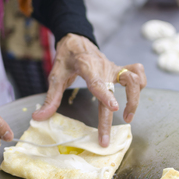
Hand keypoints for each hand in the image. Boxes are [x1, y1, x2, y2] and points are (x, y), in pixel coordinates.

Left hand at [32, 34, 146, 146]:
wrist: (76, 40)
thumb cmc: (66, 58)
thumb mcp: (55, 76)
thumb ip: (50, 98)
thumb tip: (38, 118)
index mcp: (86, 66)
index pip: (97, 82)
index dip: (106, 94)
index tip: (114, 108)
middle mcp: (103, 67)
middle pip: (114, 90)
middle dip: (113, 115)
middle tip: (107, 138)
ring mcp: (113, 68)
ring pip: (133, 79)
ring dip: (134, 98)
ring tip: (127, 117)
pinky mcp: (119, 70)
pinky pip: (136, 73)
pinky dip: (141, 83)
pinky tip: (135, 96)